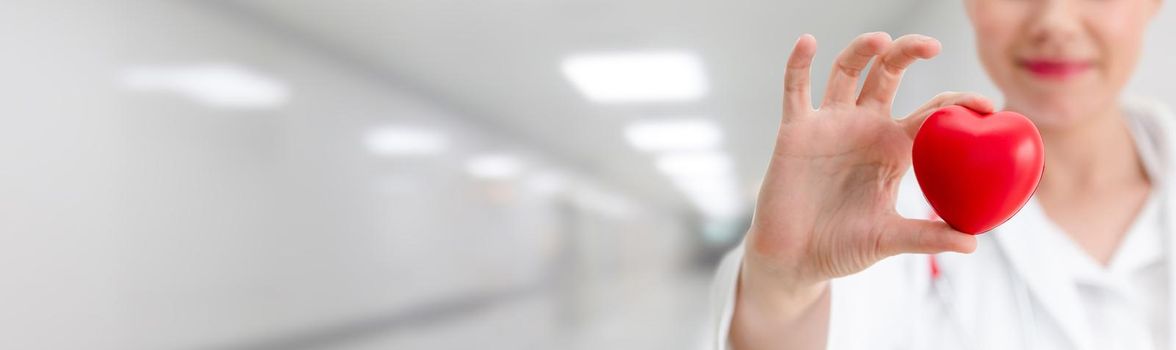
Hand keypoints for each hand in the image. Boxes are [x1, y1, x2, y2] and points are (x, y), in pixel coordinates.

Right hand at [741, 32, 991, 307]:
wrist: (794, 258)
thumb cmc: (841, 248)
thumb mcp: (888, 239)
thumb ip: (926, 236)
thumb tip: (972, 244)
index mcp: (894, 149)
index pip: (932, 113)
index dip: (958, 102)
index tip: (985, 106)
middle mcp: (864, 127)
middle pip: (889, 73)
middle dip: (909, 52)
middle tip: (932, 46)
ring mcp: (829, 125)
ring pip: (847, 71)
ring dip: (862, 50)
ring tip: (879, 40)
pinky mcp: (796, 130)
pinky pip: (796, 88)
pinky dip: (799, 63)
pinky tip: (808, 43)